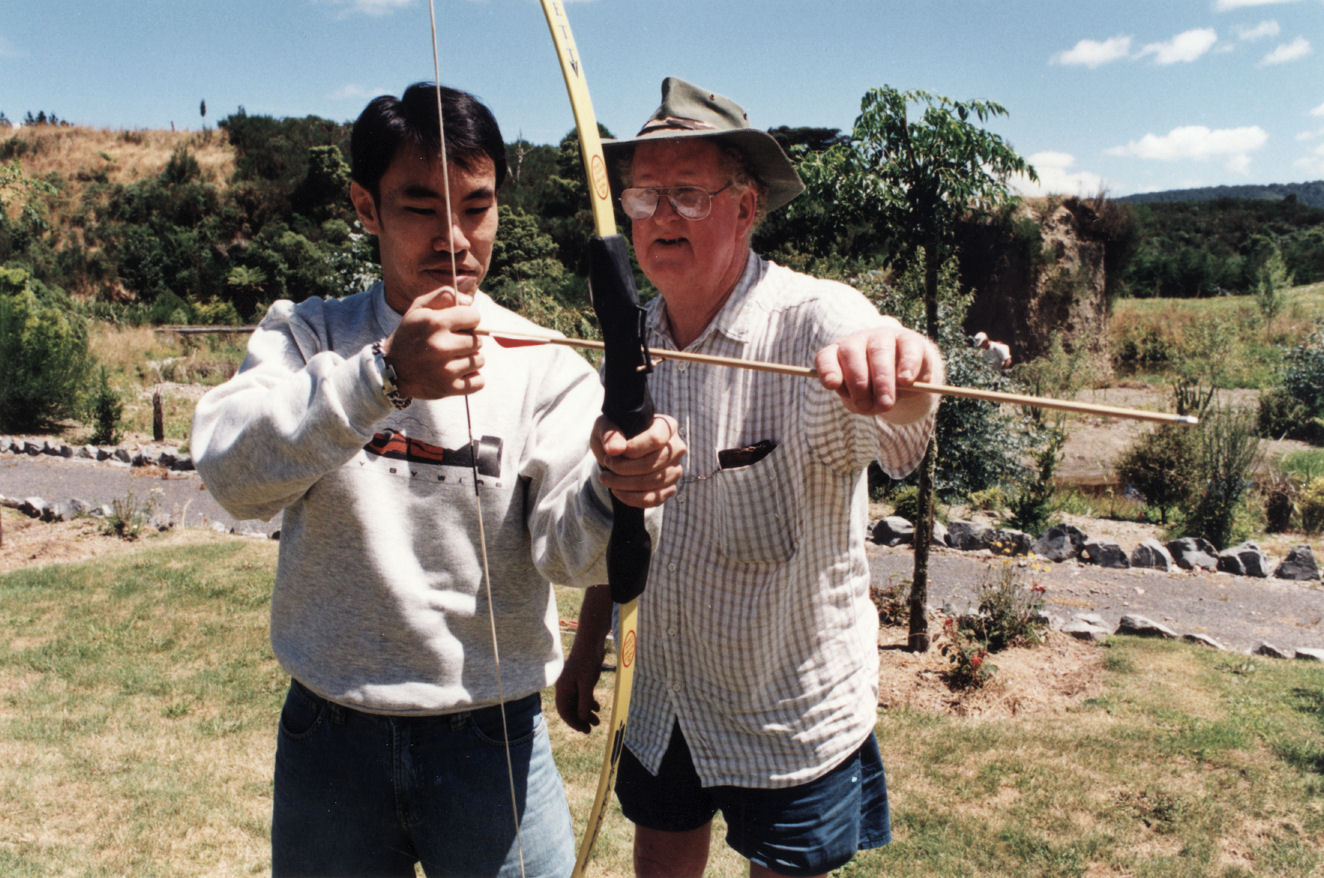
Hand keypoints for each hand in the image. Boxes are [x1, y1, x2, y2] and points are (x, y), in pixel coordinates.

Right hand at [380, 287, 484, 398]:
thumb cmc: (409, 335)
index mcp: (434, 323)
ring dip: (470, 359)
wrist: (390, 369)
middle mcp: (440, 346)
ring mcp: (445, 370)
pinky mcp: (448, 388)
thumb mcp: (419, 308)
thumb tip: (470, 301)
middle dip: (469, 340)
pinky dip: (472, 378)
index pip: (474, 317)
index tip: (460, 325)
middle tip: (454, 344)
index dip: (469, 320)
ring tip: (453, 358)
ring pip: (480, 360)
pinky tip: (459, 373)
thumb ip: (444, 295)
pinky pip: (479, 381)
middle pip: (479, 340)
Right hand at [554, 585, 611, 733]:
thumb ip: (584, 701)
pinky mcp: (581, 679)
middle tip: (591, 729)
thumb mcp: (586, 683)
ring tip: (597, 721)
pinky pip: (583, 696)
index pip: (564, 711)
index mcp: (563, 689)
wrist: (590, 642)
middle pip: (571, 709)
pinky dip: (589, 703)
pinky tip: (597, 708)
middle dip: (581, 720)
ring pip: (578, 703)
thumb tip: (583, 718)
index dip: (574, 722)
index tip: (584, 730)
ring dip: (586, 713)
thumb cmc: (586, 661)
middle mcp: (566, 687)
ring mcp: (573, 683)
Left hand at [592, 414, 685, 507]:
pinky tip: (617, 491)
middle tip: (607, 464)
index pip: (656, 439)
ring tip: (606, 478)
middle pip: (653, 463)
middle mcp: (677, 448)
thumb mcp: (607, 426)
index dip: (634, 448)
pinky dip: (632, 498)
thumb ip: (610, 434)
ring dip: (625, 484)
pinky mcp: (669, 488)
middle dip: (624, 468)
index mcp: (667, 426)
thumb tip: (615, 449)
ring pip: (653, 482)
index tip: (614, 452)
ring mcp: (675, 469)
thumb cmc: (615, 434)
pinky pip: (654, 499)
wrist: (617, 452)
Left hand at [814, 318, 943, 421]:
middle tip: (867, 406)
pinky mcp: (910, 340)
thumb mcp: (863, 401)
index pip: (826, 358)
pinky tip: (905, 380)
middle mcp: (858, 341)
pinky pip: (908, 349)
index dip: (827, 370)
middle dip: (858, 382)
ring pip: (879, 352)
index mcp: (839, 355)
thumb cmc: (875, 393)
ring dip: (881, 380)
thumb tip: (869, 402)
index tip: (831, 384)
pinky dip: (906, 365)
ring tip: (886, 402)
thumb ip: (860, 401)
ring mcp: (883, 337)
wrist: (908, 382)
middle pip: (851, 353)